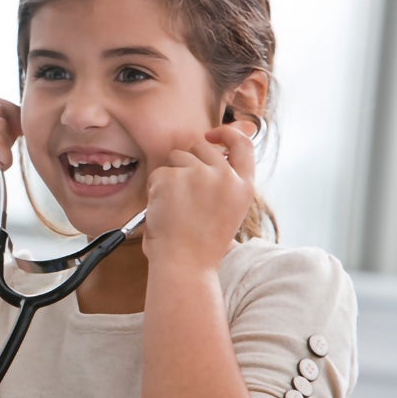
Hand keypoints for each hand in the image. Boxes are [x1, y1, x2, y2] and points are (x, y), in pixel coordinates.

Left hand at [143, 123, 255, 267]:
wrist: (184, 264)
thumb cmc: (201, 245)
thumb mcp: (227, 211)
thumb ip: (224, 183)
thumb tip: (210, 152)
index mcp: (243, 186)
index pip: (242, 144)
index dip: (226, 133)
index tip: (212, 134)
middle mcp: (224, 176)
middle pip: (201, 146)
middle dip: (188, 161)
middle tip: (182, 193)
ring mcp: (198, 174)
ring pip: (177, 157)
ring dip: (171, 176)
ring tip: (175, 208)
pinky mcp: (172, 177)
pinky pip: (158, 173)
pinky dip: (155, 189)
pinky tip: (162, 211)